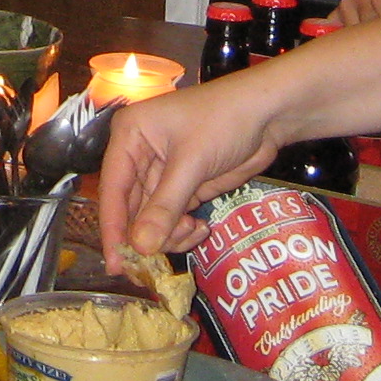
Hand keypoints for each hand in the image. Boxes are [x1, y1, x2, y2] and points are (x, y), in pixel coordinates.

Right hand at [97, 69, 286, 268]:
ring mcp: (162, 173)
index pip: (112, 189)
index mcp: (130, 136)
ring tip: (192, 231)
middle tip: (154, 268)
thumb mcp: (192, 162)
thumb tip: (141, 247)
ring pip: (151, 219)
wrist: (268, 113)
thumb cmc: (224, 120)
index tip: (116, 264)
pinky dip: (183, 231)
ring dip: (168, 234)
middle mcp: (139, 155)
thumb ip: (165, 206)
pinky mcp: (184, 186)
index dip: (112, 228)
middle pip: (130, 208)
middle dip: (144, 236)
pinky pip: (173, 218)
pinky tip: (200, 229)